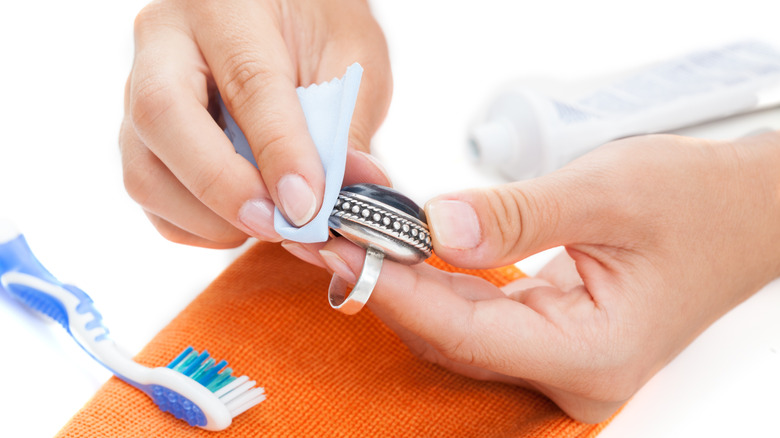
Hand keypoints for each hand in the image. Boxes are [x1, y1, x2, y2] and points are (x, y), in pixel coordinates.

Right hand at [120, 0, 391, 247]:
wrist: (283, 15)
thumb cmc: (316, 25)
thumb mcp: (351, 55)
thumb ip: (348, 124)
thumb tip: (352, 194)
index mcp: (226, 6)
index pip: (248, 84)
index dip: (278, 153)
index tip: (307, 206)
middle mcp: (166, 39)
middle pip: (163, 118)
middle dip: (223, 187)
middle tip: (278, 226)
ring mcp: (138, 88)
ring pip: (144, 170)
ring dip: (208, 218)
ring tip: (270, 224)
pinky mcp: (139, 133)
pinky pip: (149, 196)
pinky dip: (195, 226)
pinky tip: (242, 220)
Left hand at [319, 132, 779, 421]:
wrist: (743, 213)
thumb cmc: (698, 203)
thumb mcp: (608, 193)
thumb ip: (516, 215)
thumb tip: (435, 228)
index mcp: (593, 354)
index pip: (466, 331)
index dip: (395, 290)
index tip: (341, 248)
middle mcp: (569, 370)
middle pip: (451, 336)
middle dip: (385, 282)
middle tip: (330, 232)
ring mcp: (557, 357)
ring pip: (456, 328)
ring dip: (403, 280)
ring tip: (353, 234)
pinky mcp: (548, 334)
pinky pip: (476, 314)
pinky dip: (435, 280)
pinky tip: (401, 248)